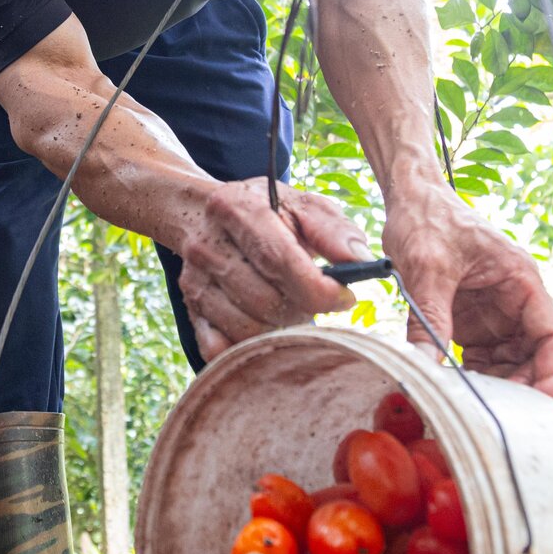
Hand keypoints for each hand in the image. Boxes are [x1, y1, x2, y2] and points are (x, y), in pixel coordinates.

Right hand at [171, 179, 367, 361]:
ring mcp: (195, 280)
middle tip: (316, 301)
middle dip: (302, 310)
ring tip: (292, 309)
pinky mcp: (190, 308)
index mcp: (238, 210)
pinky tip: (265, 329)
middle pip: (264, 300)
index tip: (345, 298)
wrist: (203, 212)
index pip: (279, 259)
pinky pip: (218, 347)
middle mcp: (208, 245)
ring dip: (279, 329)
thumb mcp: (302, 206)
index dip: (317, 288)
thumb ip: (334, 231)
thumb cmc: (265, 211)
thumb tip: (362, 261)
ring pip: (245, 329)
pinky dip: (248, 348)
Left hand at [383, 184, 552, 400]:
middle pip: (534, 357)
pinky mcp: (470, 321)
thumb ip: (428, 318)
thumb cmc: (427, 219)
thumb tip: (423, 368)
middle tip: (498, 417)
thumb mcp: (427, 267)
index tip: (543, 405)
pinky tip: (454, 393)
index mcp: (521, 281)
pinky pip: (480, 360)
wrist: (408, 197)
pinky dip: (471, 379)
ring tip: (473, 409)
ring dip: (495, 387)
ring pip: (508, 363)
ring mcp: (493, 314)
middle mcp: (514, 300)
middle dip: (522, 388)